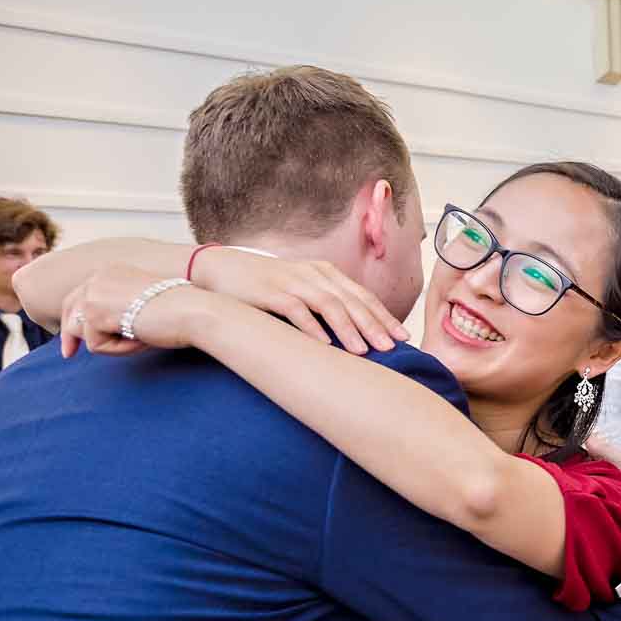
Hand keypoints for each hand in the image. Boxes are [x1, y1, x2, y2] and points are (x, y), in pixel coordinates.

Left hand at [58, 268, 181, 357]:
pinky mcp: (94, 313)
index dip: (73, 318)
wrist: (192, 310)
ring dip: (110, 343)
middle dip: (69, 335)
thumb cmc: (180, 311)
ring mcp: (93, 293)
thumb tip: (98, 330)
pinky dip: (117, 349)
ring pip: (81, 331)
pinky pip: (95, 345)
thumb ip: (119, 309)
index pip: (80, 295)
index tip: (73, 340)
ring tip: (139, 339)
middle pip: (70, 310)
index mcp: (111, 272)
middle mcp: (98, 277)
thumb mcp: (143, 303)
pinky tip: (140, 338)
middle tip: (68, 355)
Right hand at [189, 248, 405, 351]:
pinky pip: (295, 310)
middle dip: (374, 324)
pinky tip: (326, 345)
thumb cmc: (262, 286)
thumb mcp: (299, 288)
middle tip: (393, 347)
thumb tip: (354, 330)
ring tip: (365, 351)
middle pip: (351, 300)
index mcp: (324, 272)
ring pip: (328, 304)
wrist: (217, 270)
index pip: (361, 295)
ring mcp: (291, 281)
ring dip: (348, 328)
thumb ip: (324, 303)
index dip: (383, 315)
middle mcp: (312, 274)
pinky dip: (311, 327)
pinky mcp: (269, 292)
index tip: (403, 337)